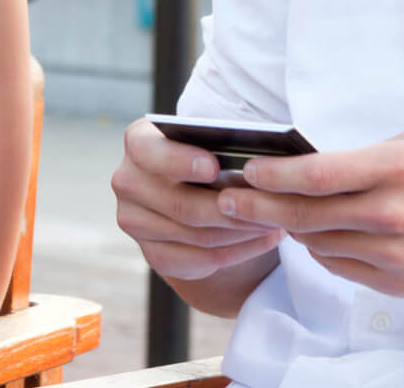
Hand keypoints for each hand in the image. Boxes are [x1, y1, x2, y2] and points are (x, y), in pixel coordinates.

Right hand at [112, 118, 284, 280]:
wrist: (193, 192)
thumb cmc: (209, 157)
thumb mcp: (210, 143)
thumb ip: (221, 146)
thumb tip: (258, 160)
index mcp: (138, 143)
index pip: (149, 152)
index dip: (180, 161)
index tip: (214, 167)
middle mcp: (128, 182)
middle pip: (179, 204)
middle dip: (230, 208)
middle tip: (269, 205)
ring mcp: (134, 222)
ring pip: (195, 235)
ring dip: (240, 231)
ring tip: (275, 221)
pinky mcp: (152, 255)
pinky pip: (198, 260)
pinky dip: (237, 252)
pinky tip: (264, 240)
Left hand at [219, 130, 403, 298]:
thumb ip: (367, 156)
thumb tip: (316, 162)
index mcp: (397, 169)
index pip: (317, 174)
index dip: (273, 174)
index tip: (246, 170)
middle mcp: (392, 214)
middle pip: (307, 214)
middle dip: (258, 207)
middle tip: (227, 200)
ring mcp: (397, 255)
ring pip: (319, 243)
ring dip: (290, 228)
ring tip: (267, 214)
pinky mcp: (400, 283)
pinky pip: (343, 267)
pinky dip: (323, 249)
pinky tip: (315, 234)